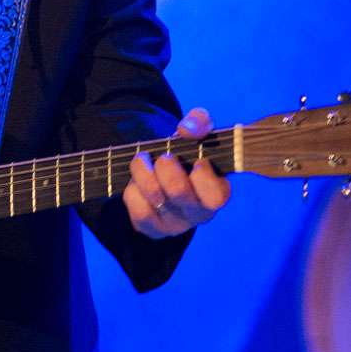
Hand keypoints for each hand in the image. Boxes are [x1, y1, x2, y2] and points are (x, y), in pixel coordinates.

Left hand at [123, 108, 230, 238]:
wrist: (163, 173)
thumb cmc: (187, 155)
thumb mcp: (196, 134)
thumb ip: (198, 122)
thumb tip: (187, 128)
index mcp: (217, 193)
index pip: (216, 196)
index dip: (202, 176)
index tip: (197, 161)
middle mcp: (199, 214)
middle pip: (178, 191)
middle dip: (165, 165)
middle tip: (164, 157)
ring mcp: (176, 225)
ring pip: (154, 198)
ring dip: (142, 172)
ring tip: (143, 161)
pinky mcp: (154, 229)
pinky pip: (138, 211)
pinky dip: (133, 190)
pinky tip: (136, 183)